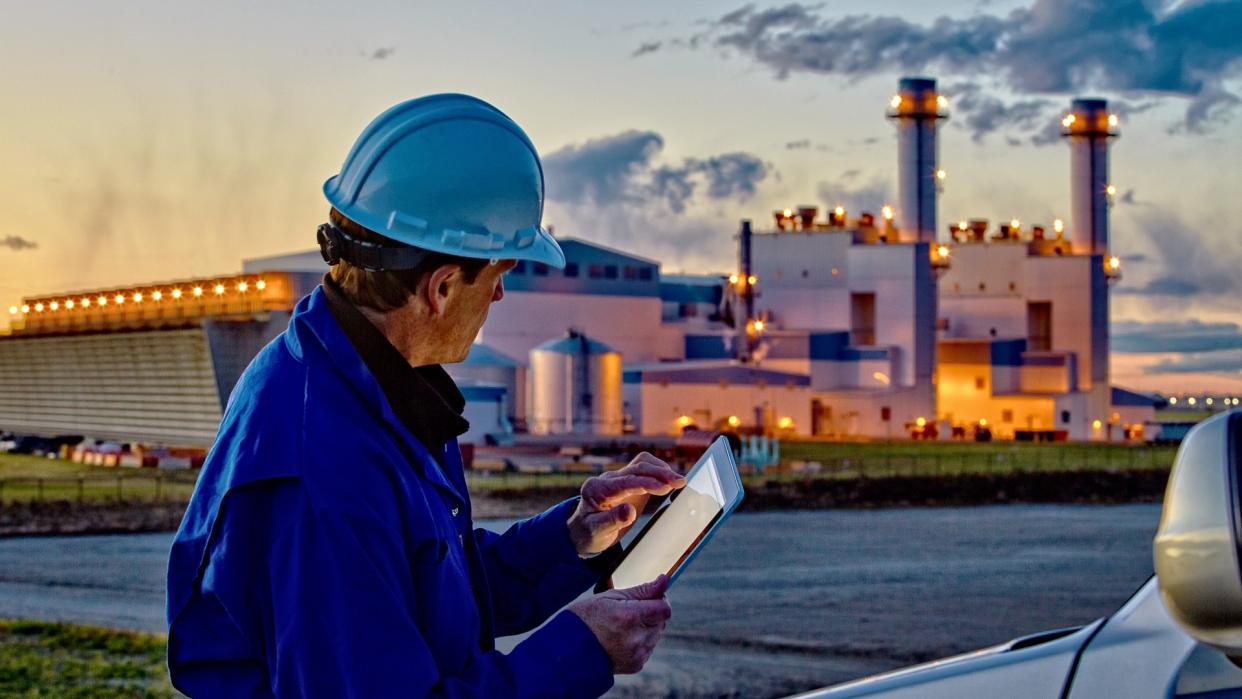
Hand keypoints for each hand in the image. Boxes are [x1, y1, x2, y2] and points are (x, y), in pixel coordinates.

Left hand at [567, 452, 685, 555]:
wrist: (583, 531)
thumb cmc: (589, 533)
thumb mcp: (596, 532)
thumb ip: (611, 521)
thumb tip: (629, 511)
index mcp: (596, 489)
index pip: (624, 481)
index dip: (646, 483)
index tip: (665, 487)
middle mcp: (607, 479)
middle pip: (636, 468)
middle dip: (659, 473)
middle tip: (680, 482)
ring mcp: (618, 478)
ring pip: (641, 464)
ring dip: (660, 469)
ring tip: (679, 481)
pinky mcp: (628, 482)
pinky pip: (644, 470)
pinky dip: (659, 472)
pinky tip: (671, 481)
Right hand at [569, 575, 671, 673]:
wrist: (568, 650)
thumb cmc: (586, 618)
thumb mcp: (610, 597)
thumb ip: (641, 590)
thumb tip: (663, 580)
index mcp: (629, 616)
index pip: (664, 608)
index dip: (659, 600)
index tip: (650, 597)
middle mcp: (636, 638)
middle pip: (661, 621)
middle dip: (650, 614)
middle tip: (628, 611)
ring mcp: (637, 654)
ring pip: (656, 634)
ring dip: (646, 628)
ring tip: (621, 627)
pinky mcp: (636, 665)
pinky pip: (648, 648)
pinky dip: (640, 641)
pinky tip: (620, 639)